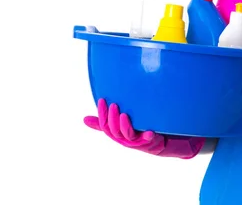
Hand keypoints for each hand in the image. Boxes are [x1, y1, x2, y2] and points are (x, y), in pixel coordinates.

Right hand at [84, 98, 204, 158]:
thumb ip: (104, 123)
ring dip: (125, 126)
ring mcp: (137, 141)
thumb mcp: (120, 126)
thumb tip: (84, 119)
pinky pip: (147, 140)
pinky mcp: (149, 142)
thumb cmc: (136, 132)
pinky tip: (149, 131)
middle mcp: (124, 139)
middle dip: (112, 118)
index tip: (102, 99)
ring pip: (127, 135)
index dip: (102, 114)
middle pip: (114, 131)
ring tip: (124, 114)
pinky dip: (147, 136)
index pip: (105, 125)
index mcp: (117, 134)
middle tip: (113, 104)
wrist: (157, 143)